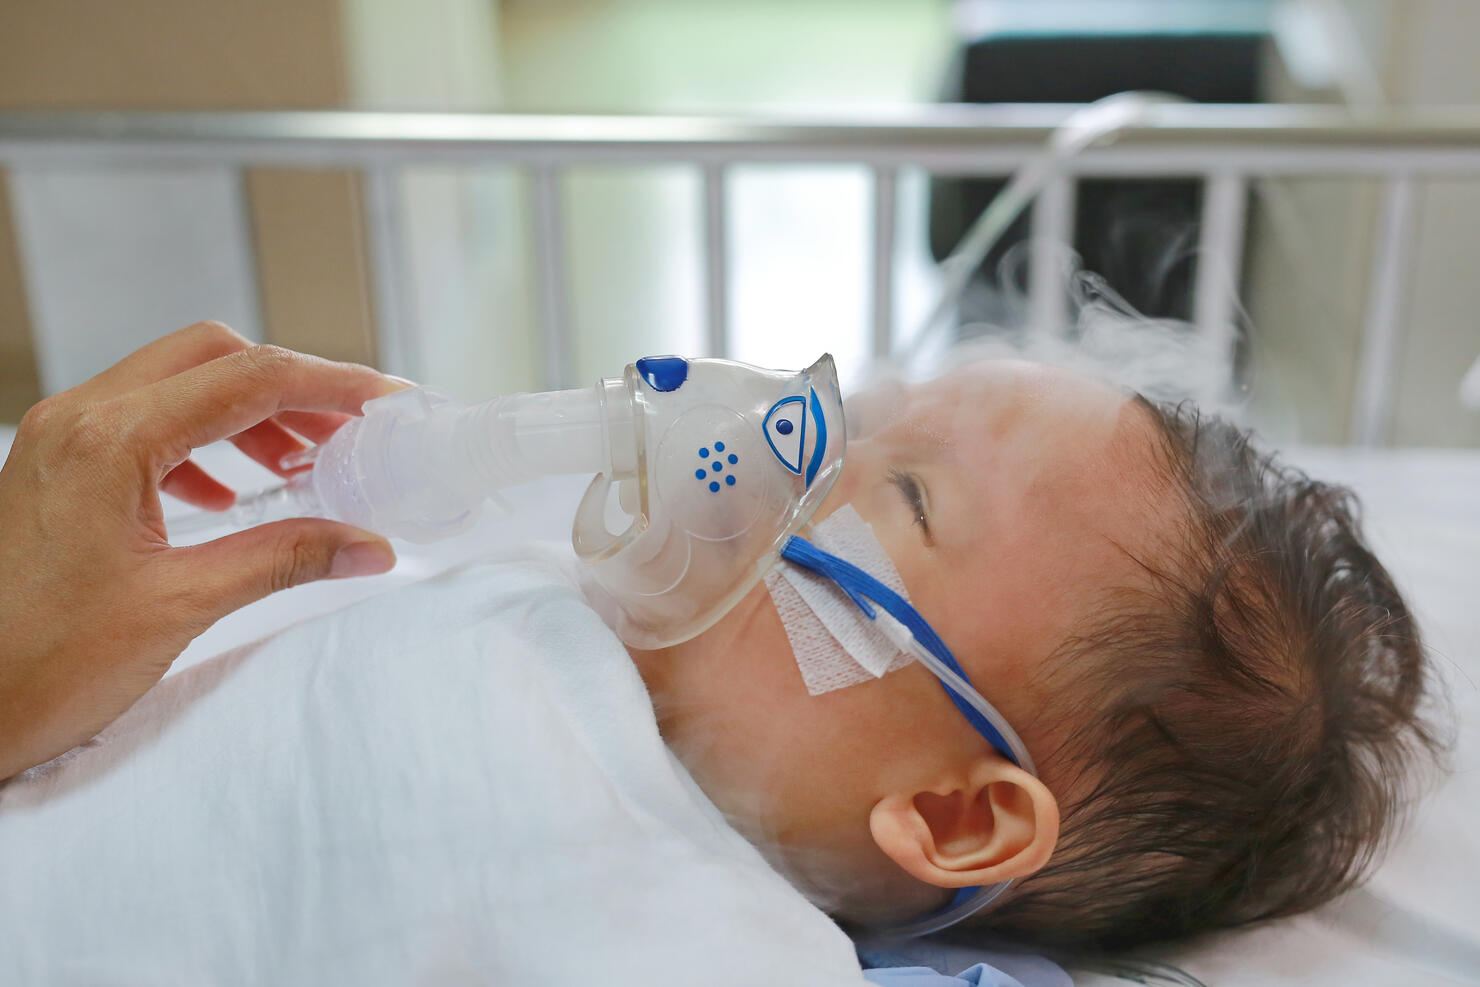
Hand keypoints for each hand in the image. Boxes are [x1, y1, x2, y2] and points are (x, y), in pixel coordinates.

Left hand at [0, 322, 406, 779]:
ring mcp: (60, 437)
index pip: (249, 380)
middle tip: (351, 428)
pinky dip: (201, 438)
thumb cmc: (41, 666)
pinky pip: (142, 419)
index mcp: (109, 441)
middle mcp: (78, 419)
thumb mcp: (181, 606)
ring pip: (178, 383)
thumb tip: (369, 545)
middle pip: (213, 357)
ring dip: (248, 410)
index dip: (332, 384)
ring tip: (302, 463)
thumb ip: (284, 559)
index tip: (386, 401)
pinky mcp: (55, 465)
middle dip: (292, 385)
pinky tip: (226, 494)